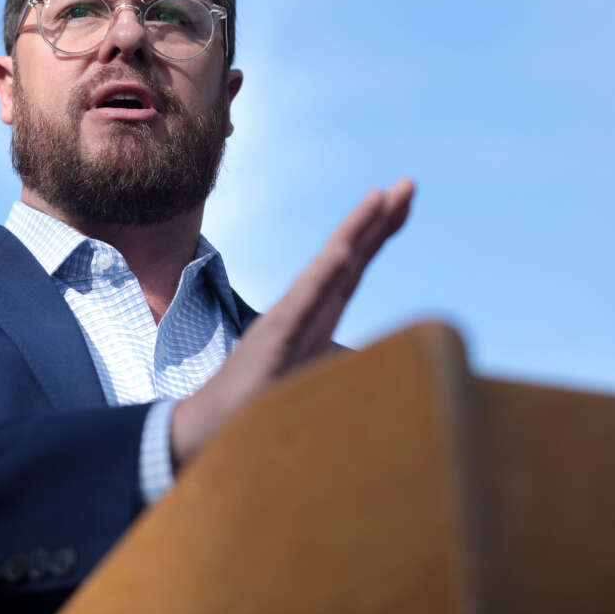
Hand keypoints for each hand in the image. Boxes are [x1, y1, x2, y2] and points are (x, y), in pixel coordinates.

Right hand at [171, 178, 414, 465]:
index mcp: (314, 318)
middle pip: (347, 258)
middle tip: (407, 183)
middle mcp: (303, 312)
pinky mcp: (273, 343)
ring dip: (354, 232)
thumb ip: (340, 371)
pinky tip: (344, 252)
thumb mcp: (312, 387)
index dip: (378, 232)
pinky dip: (324, 276)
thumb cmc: (255, 408)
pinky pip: (303, 305)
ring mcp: (287, 323)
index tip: (402, 198)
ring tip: (378, 199)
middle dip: (377, 219)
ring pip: (328, 271)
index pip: (352, 268)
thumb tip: (382, 374)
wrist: (207, 430)